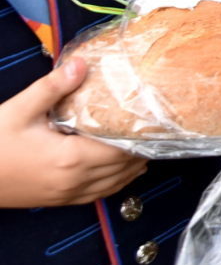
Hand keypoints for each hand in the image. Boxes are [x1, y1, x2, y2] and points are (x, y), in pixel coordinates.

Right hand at [0, 57, 147, 206]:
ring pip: (115, 185)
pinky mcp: (58, 200)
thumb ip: (53, 87)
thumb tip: (81, 64)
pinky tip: (118, 167)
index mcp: (72, 159)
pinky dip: (114, 182)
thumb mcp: (20, 109)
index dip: (143, 136)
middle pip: (124, 168)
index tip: (156, 120)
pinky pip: (97, 194)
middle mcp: (74, 181)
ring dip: (131, 167)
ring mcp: (66, 194)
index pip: (122, 150)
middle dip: (142, 149)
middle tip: (154, 127)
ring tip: (143, 145)